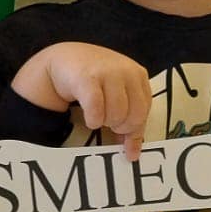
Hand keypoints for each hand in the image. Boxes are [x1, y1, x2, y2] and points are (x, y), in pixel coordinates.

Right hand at [13, 41, 152, 159]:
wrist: (65, 59)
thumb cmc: (94, 79)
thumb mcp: (117, 94)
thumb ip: (128, 117)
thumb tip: (133, 152)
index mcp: (138, 75)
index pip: (145, 110)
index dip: (135, 130)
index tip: (124, 141)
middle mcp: (126, 71)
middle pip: (134, 115)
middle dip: (120, 127)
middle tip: (108, 123)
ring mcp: (107, 73)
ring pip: (116, 114)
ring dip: (105, 123)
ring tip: (97, 116)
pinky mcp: (87, 78)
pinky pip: (96, 109)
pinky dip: (93, 120)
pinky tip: (89, 118)